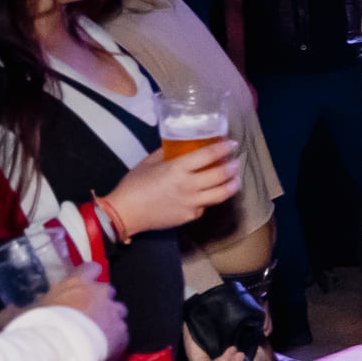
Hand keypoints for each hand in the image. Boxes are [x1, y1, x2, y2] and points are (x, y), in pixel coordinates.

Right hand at [13, 263, 128, 360]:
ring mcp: (114, 312)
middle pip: (107, 291)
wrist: (59, 349)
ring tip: (97, 333)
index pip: (90, 268)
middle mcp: (100, 293)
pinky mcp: (123, 333)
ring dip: (110, 319)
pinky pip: (122, 334)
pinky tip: (105, 349)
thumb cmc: (38, 325)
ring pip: (118, 311)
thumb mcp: (17, 316)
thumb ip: (13, 311)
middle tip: (86, 315)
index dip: (88, 275)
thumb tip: (5, 311)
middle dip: (100, 300)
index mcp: (77, 283)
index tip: (84, 282)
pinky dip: (116, 340)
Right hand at [109, 142, 241, 234]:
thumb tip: (178, 145)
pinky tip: (210, 194)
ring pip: (220, 194)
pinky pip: (205, 206)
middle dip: (233, 167)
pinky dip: (210, 199)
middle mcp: (189, 185)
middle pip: (220, 175)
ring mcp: (191, 203)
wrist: (125, 213)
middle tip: (237, 162)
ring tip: (235, 180)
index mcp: (178, 168)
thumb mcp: (149, 162)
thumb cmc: (134, 185)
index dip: (224, 148)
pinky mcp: (190, 217)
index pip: (209, 155)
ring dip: (231, 185)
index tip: (233, 144)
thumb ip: (166, 153)